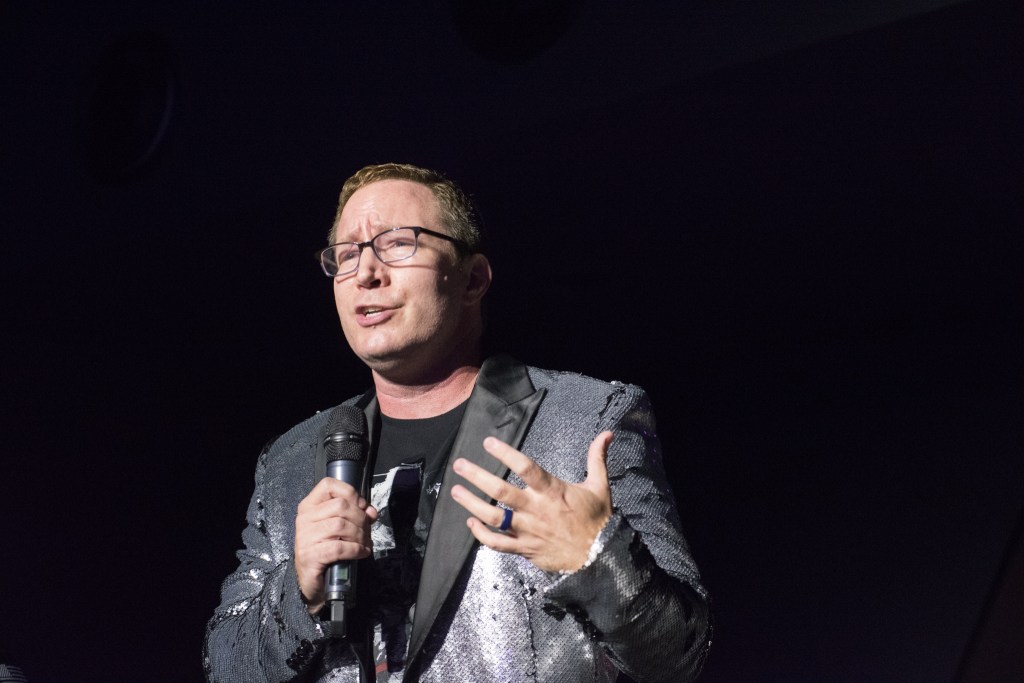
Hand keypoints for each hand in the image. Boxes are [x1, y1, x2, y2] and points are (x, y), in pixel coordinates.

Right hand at [294, 478, 377, 613]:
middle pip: (340, 505)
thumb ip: (356, 515)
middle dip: (361, 518)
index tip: (361, 506)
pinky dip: (356, 549)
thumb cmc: (327, 551)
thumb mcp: (341, 529)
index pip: (328, 485)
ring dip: (360, 535)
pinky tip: (361, 553)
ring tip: (364, 543)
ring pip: (341, 525)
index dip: (350, 492)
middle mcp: (304, 519)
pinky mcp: (309, 556)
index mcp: (309, 507)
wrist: (315, 584)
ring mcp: (304, 537)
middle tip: (367, 531)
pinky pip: (339, 547)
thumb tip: (371, 511)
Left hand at [450, 431, 613, 572]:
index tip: (488, 443)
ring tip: (455, 491)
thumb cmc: (597, 521)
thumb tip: (606, 434)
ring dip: (471, 503)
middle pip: (500, 491)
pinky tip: (470, 522)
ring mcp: (527, 530)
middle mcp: (535, 509)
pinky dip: (481, 534)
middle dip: (477, 476)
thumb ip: (597, 458)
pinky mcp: (524, 548)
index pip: (525, 467)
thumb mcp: (600, 486)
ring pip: (493, 517)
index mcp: (552, 491)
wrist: (599, 557)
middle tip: (459, 465)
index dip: (505, 454)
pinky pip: (497, 543)